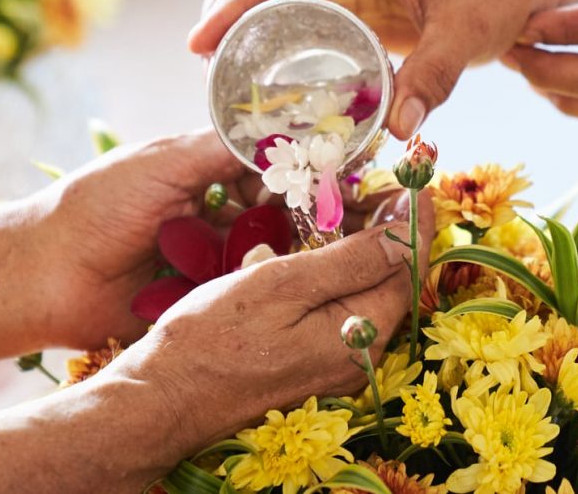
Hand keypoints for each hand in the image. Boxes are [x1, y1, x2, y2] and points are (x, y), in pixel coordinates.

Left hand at [30, 130, 401, 350]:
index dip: (307, 169)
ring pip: (270, 250)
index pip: (270, 166)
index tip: (346, 172)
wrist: (42, 274)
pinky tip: (306, 279)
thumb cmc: (97, 205)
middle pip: (279, 210)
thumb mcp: (165, 160)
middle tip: (360, 216)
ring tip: (345, 247)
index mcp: (204, 172)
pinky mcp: (204, 297)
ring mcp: (212, 257)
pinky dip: (274, 282)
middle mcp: (215, 212)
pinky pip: (247, 288)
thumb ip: (223, 145)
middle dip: (315, 211)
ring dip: (302, 247)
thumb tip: (284, 128)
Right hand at [106, 189, 433, 458]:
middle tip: (375, 183)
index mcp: (360, 335)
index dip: (414, 222)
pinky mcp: (311, 361)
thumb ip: (350, 262)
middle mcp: (359, 355)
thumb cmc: (212, 339)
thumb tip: (408, 235)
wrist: (163, 397)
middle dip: (390, 231)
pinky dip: (338, 273)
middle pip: (392, 281)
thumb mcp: (282, 286)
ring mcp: (335, 362)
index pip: (408, 269)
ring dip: (363, 249)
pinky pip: (341, 309)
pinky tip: (317, 247)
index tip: (414, 181)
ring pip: (365, 293)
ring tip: (346, 204)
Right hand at [188, 0, 538, 138]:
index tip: (198, 43)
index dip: (233, 7)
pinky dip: (267, 34)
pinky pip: (291, 6)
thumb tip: (399, 130)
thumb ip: (433, 77)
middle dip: (222, 11)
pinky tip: (260, 74)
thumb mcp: (467, 34)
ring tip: (222, 77)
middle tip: (206, 68)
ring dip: (239, 23)